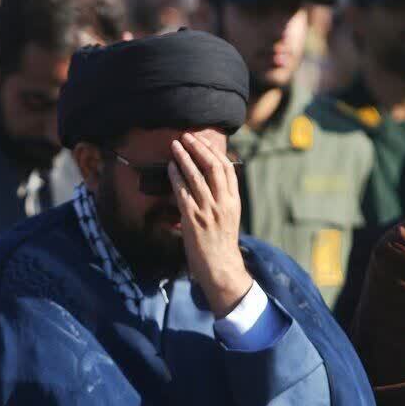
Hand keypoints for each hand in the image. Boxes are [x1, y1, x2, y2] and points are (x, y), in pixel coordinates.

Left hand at [168, 132, 252, 317]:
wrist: (220, 267)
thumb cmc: (222, 245)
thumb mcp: (229, 218)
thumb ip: (222, 200)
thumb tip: (210, 182)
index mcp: (234, 202)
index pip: (228, 169)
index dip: (215, 152)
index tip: (204, 142)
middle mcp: (223, 203)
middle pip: (213, 167)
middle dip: (199, 148)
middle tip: (187, 137)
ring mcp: (208, 210)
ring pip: (196, 176)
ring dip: (184, 158)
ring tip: (175, 146)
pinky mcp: (193, 219)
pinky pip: (183, 192)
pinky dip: (176, 177)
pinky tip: (170, 168)